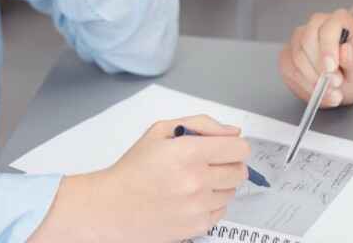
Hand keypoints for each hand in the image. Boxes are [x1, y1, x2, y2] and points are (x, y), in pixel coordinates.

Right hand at [29, 115, 250, 242]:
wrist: (112, 206)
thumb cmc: (135, 167)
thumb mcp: (162, 131)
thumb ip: (202, 124)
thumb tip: (234, 132)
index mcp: (189, 152)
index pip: (240, 148)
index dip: (234, 145)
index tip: (224, 148)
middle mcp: (197, 181)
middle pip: (240, 171)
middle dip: (229, 164)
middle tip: (208, 164)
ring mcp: (198, 207)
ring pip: (232, 191)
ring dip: (220, 184)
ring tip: (194, 181)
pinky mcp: (196, 227)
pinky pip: (222, 210)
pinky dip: (212, 203)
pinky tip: (191, 198)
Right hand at [279, 9, 352, 107]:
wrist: (347, 79)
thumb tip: (346, 50)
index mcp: (339, 20)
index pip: (327, 27)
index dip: (328, 47)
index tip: (331, 69)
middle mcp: (316, 25)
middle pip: (307, 42)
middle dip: (318, 68)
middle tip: (334, 85)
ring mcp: (298, 39)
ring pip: (296, 58)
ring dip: (311, 80)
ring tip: (329, 93)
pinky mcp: (287, 55)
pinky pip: (289, 71)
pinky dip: (302, 85)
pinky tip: (317, 93)